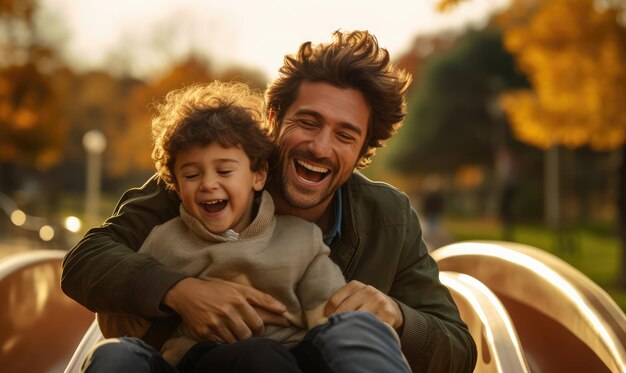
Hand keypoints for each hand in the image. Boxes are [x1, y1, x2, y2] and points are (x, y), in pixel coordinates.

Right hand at [163, 277, 288, 342]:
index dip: (261, 328)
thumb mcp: (240, 288)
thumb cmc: (217, 290)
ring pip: (236, 341)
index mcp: (238, 299)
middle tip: (248, 331)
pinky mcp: (205, 333)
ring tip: (236, 331)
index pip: (258, 322)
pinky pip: (222, 344)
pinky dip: (226, 341)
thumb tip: (283, 309)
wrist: (187, 293)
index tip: (259, 328)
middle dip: (251, 335)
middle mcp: (227, 312)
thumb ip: (262, 298)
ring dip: (239, 339)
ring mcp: (215, 323)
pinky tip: (224, 333)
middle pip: (248, 335)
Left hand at [325, 280, 403, 330]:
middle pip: (344, 311)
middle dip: (338, 324)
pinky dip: (365, 333)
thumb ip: (340, 304)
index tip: (328, 324)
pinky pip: (371, 326)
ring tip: (348, 337)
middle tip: (335, 334)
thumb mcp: (353, 298)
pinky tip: (362, 336)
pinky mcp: (388, 313)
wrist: (391, 308)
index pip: (334, 301)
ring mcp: (378, 301)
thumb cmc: (366, 305)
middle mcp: (367, 290)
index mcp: (355, 285)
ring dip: (351, 330)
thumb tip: (321, 321)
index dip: (328, 315)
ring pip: (357, 319)